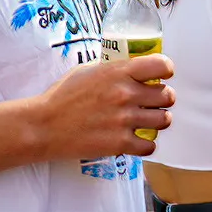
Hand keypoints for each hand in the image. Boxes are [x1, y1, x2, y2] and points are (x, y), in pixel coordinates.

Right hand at [35, 54, 175, 160]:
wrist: (43, 126)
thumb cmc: (62, 97)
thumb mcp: (88, 71)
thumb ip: (114, 69)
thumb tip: (136, 67)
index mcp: (118, 72)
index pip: (162, 65)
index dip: (166, 70)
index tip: (162, 76)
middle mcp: (125, 94)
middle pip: (167, 95)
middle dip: (162, 98)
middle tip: (152, 102)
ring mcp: (124, 120)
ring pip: (164, 120)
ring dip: (158, 120)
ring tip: (147, 121)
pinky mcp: (120, 143)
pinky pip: (151, 146)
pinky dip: (146, 145)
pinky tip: (137, 140)